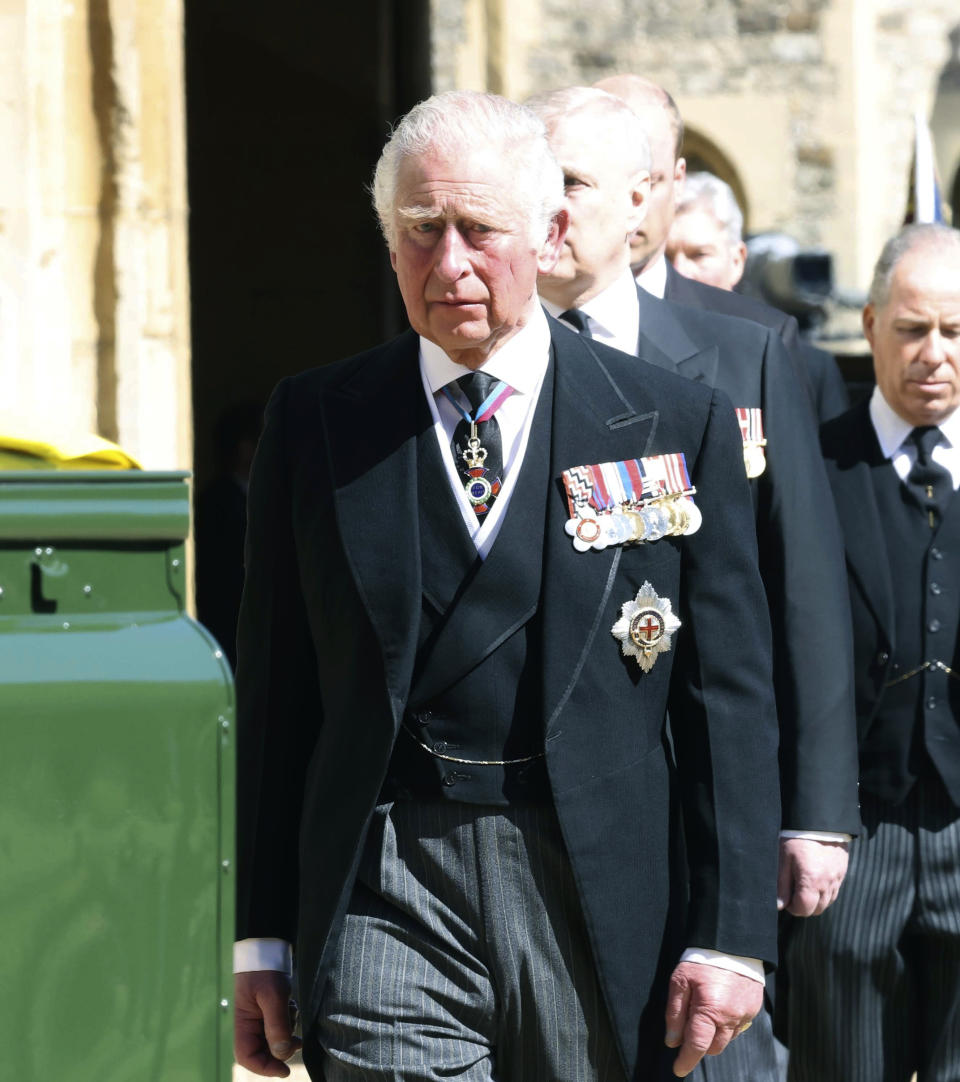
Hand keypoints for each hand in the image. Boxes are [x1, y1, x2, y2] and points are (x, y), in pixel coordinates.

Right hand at [234, 970, 302, 1077]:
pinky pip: (281, 1026)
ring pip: (275, 1039)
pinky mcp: (270, 1011)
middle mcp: (250, 1024)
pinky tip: (290, 1005)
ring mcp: (260, 1018)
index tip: (285, 1071)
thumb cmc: (265, 969)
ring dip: (286, 1032)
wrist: (268, 947)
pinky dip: (288, 1021)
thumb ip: (277, 1025)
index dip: (264, 1068)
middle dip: (281, 1049)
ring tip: (290, 1010)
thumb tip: (282, 1053)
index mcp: (243, 1023)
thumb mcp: (273, 995)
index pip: (247, 1056)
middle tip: (298, 1041)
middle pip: (263, 1051)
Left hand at [664, 962, 762, 1076]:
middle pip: (713, 1047)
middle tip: (688, 1032)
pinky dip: (726, 1025)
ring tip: (703, 1014)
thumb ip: (675, 1013)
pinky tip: (719, 1008)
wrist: (731, 941)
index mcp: (710, 1011)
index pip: (697, 1046)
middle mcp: (730, 1018)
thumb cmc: (702, 959)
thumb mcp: (679, 981)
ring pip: (727, 1039)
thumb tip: (672, 1041)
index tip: (678, 1069)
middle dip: (700, 1046)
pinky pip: (738, 1027)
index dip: (686, 1060)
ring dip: (714, 1036)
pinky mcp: (754, 1009)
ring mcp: (745, 1015)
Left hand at [776, 837, 848, 915]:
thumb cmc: (796, 837)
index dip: (792, 907)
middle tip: (793, 892)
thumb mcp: (783, 859)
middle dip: (804, 905)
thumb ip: (782, 885)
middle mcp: (827, 883)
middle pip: (817, 909)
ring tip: (804, 884)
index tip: (786, 898)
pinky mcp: (842, 871)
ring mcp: (837, 878)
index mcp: (811, 881)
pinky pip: (835, 890)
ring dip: (816, 899)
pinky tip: (815, 879)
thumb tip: (779, 905)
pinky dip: (825, 891)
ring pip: (827, 901)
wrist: (818, 819)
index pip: (803, 909)